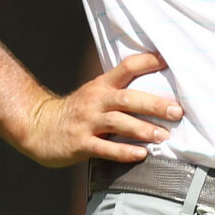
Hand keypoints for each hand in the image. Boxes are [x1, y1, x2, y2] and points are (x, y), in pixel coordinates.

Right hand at [18, 52, 182, 167]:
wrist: (38, 126)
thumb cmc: (76, 112)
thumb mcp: (94, 94)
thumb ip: (119, 92)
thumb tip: (157, 92)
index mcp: (101, 85)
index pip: (126, 67)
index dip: (147, 62)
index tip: (168, 60)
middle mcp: (95, 100)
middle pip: (128, 98)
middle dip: (154, 104)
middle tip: (176, 111)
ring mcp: (87, 122)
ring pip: (118, 123)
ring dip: (143, 129)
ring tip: (163, 136)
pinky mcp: (80, 143)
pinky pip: (105, 148)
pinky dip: (124, 151)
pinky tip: (141, 154)